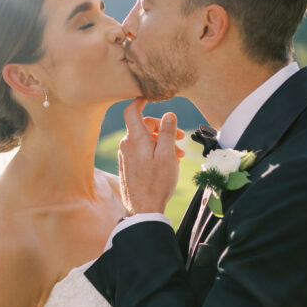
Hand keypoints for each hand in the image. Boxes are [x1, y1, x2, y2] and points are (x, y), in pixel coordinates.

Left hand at [119, 99, 181, 213]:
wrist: (142, 210)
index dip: (141, 100)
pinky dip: (154, 151)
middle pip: (143, 125)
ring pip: (144, 140)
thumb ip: (168, 133)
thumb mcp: (168, 156)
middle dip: (164, 128)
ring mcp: (125, 156)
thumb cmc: (157, 183)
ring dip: (162, 142)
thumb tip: (169, 115)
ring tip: (179, 154)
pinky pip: (141, 151)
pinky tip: (167, 162)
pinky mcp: (127, 166)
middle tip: (181, 138)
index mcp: (135, 139)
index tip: (151, 97)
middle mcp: (126, 145)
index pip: (132, 110)